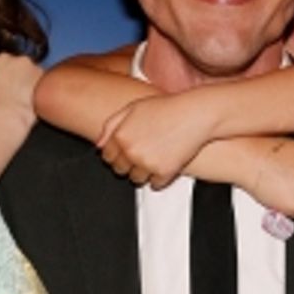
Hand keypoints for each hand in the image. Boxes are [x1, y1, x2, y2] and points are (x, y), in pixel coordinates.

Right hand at [0, 52, 41, 134]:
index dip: (4, 71)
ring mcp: (35, 68)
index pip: (4, 61)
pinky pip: (44, 82)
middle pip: (21, 64)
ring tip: (25, 96)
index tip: (4, 79)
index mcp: (2, 59)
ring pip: (34, 72)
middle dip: (20, 74)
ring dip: (31, 80)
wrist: (10, 114)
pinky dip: (39, 89)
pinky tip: (33, 99)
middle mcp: (20, 60)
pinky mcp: (46, 81)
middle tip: (15, 88)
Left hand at [97, 93, 214, 186]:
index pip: (107, 157)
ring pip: (136, 179)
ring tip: (155, 156)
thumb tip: (98, 145)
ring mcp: (147, 164)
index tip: (127, 150)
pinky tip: (166, 161)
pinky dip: (160, 177)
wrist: (195, 114)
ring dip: (143, 172)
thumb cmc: (166, 108)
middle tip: (143, 152)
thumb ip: (112, 125)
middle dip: (129, 164)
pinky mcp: (164, 173)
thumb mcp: (133, 108)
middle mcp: (131, 151)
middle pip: (120, 170)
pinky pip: (155, 185)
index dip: (117, 154)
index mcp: (121, 135)